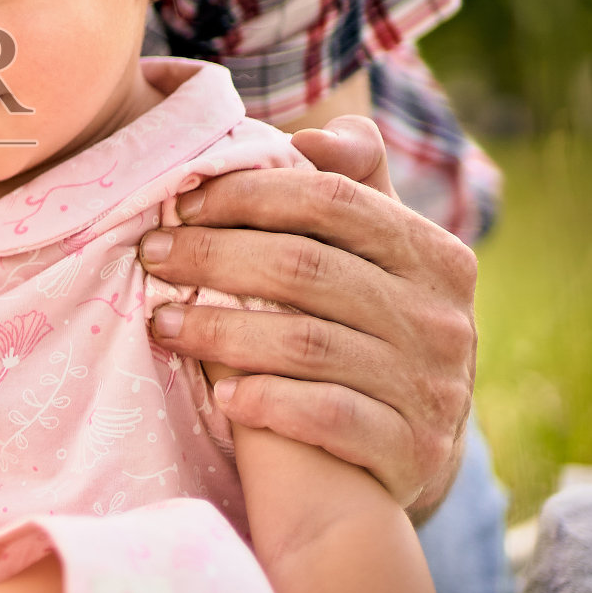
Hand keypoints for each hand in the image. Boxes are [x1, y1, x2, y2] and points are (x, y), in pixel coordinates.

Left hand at [138, 115, 477, 517]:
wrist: (407, 454)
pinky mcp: (410, 452)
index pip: (333, 199)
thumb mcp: (378, 256)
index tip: (182, 202)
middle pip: (307, 268)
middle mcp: (440, 318)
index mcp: (434, 255)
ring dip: (219, 331)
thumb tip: (311, 138)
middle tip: (151, 254)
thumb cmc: (368, 331)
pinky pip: (326, 416)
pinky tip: (221, 396)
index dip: (250, 193)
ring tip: (159, 323)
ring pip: (306, 344)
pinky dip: (267, 401)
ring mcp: (430, 388)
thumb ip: (353, 185)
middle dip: (214, 255)